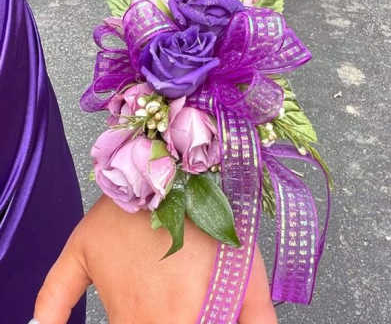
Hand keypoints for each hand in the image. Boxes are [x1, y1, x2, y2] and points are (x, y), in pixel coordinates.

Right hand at [34, 195, 277, 322]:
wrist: (186, 166)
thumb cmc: (220, 213)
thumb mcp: (253, 270)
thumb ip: (258, 316)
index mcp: (173, 318)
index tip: (185, 315)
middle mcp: (137, 311)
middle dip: (156, 317)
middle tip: (170, 303)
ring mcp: (108, 282)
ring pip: (116, 323)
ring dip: (132, 318)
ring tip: (153, 302)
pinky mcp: (85, 251)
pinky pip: (56, 291)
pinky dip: (48, 316)